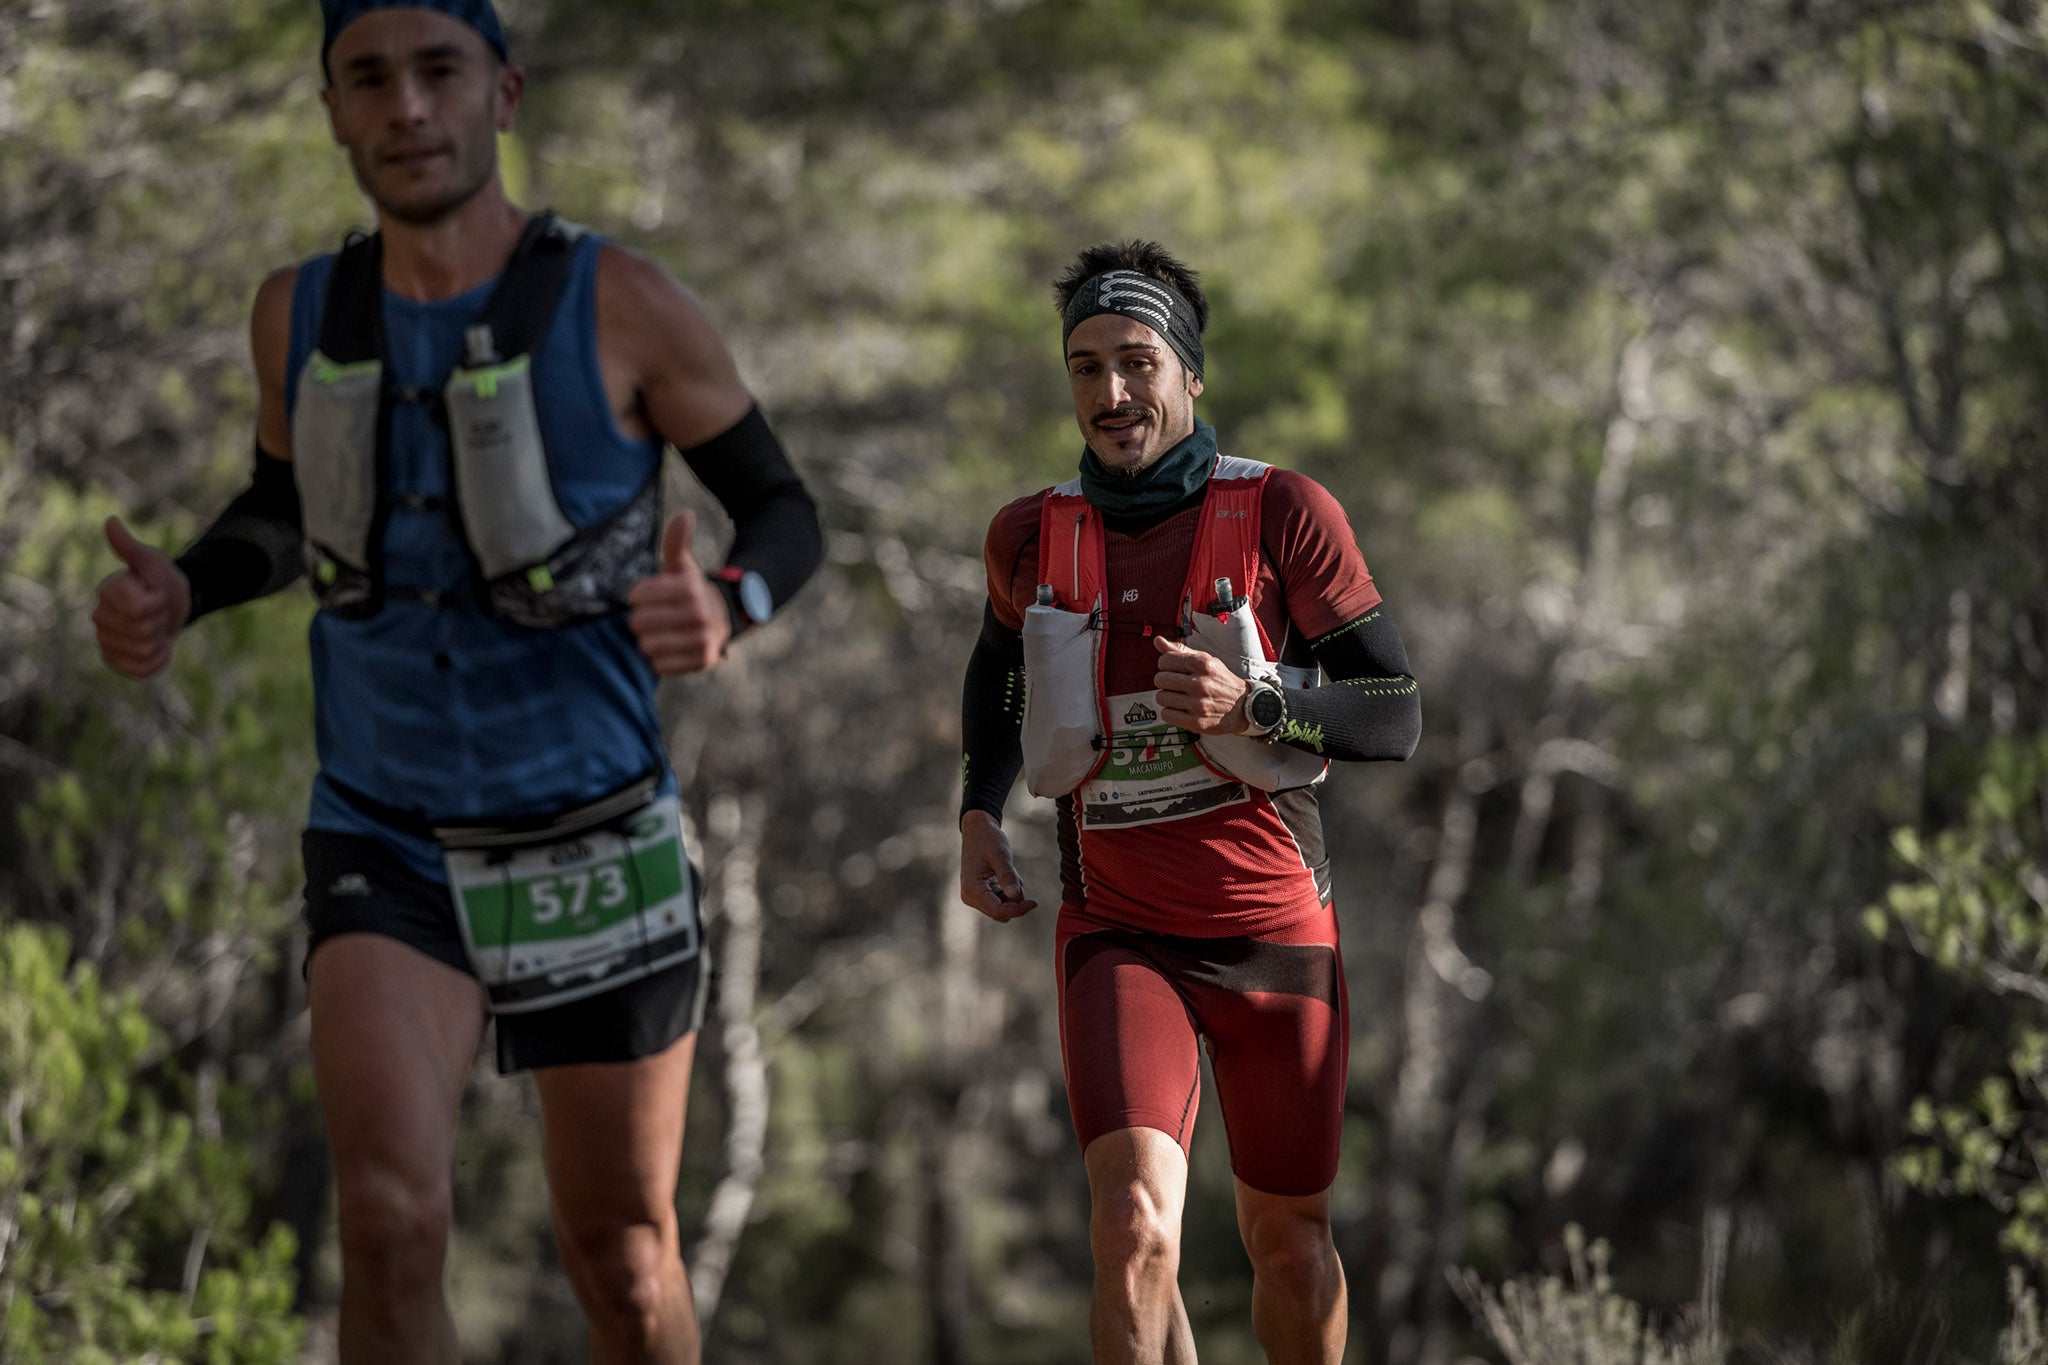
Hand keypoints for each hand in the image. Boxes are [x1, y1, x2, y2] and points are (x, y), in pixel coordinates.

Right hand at [92, 516, 190, 678]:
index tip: (155, 592)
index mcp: (106, 593)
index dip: (157, 602)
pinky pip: (144, 670)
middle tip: (159, 611)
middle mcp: (99, 619)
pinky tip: (156, 645)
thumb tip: (110, 521)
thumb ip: (130, 547)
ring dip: (161, 640)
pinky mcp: (117, 662)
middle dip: (161, 621)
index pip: (137, 609)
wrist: (172, 603)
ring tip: (157, 626)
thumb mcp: (152, 561)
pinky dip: (159, 659)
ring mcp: (106, 643)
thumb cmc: (160, 578)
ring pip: (144, 652)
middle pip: (142, 632)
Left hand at [628, 510, 731, 674]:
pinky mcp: (702, 662)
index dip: (638, 596)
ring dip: (649, 640)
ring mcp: (703, 640)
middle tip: (655, 616)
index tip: (650, 596)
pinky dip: (660, 659)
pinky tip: (671, 648)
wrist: (721, 618)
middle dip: (642, 619)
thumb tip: (685, 515)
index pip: (636, 597)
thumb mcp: (681, 565)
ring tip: (662, 633)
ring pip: (647, 646)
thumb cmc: (689, 591)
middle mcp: (700, 614)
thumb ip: (676, 541)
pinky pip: (660, 665)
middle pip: (638, 623)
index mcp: (691, 588)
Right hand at [959, 810, 1037, 922]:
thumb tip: (1016, 896)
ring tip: (1010, 872)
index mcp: (972, 889)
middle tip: (1019, 879)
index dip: (1018, 909)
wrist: (978, 830)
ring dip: (1013, 894)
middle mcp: (971, 896)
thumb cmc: (987, 840)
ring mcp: (975, 896)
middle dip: (1016, 901)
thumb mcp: (1000, 856)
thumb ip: (1008, 876)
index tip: (1034, 902)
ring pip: (1003, 908)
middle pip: (1001, 913)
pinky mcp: (982, 894)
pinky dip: (1010, 891)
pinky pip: (1002, 901)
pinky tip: (1008, 874)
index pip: (998, 911)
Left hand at [1152, 634, 1250, 734]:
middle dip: (1165, 682)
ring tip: (1180, 697)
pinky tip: (1181, 709)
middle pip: (1160, 680)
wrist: (1242, 706)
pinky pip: (1166, 715)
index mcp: (1202, 664)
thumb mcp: (1206, 660)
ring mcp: (1198, 704)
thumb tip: (1158, 641)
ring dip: (1167, 698)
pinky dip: (1171, 712)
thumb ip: (1181, 651)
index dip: (1165, 665)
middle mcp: (1200, 683)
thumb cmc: (1221, 681)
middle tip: (1176, 685)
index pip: (1164, 661)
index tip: (1173, 670)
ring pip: (1161, 698)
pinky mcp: (1196, 722)